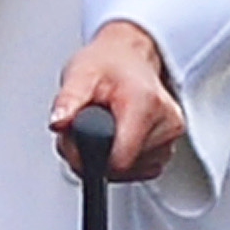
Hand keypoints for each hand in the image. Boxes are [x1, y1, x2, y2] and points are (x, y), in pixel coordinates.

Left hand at [50, 20, 183, 183]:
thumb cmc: (107, 64)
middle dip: (95, 156)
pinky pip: (141, 169)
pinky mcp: (169, 148)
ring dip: (108, 159)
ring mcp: (170, 137)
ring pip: (131, 172)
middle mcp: (166, 122)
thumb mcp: (79, 74)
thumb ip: (68, 101)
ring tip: (102, 128)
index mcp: (145, 103)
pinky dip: (124, 160)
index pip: (119, 160)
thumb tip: (58, 123)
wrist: (129, 57)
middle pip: (122, 168)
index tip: (79, 140)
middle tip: (86, 127)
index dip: (90, 157)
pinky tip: (117, 137)